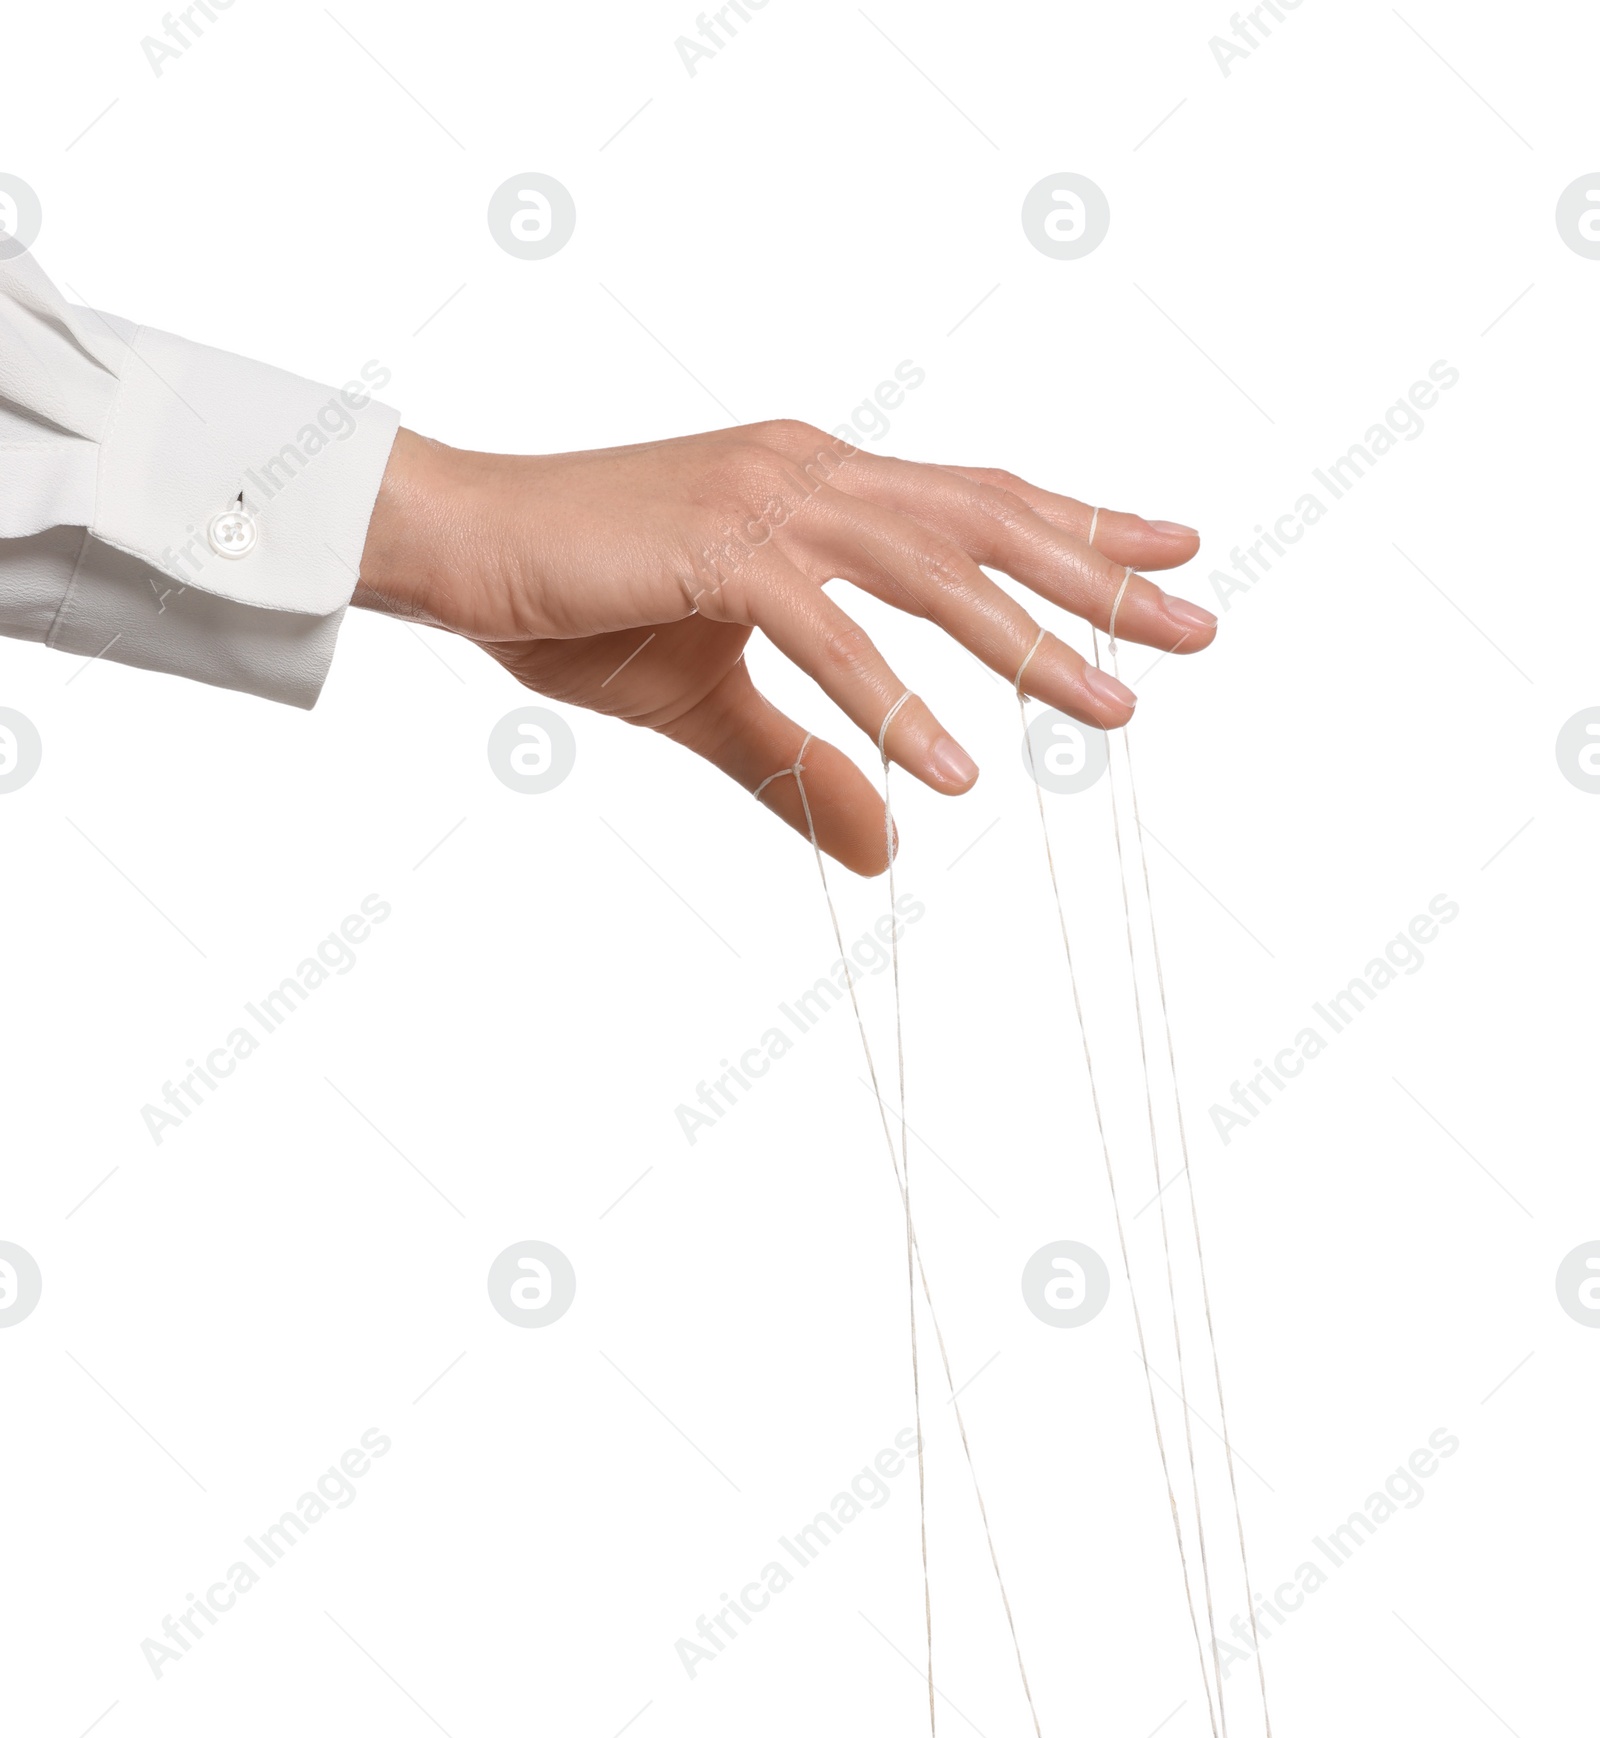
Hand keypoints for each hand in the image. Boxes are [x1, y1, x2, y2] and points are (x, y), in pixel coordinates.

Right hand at [355, 420, 1215, 873]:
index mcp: (818, 488)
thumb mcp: (711, 703)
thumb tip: (893, 850)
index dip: (1083, 528)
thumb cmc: (576, 606)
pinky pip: (827, 634)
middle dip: (1099, 578)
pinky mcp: (715, 547)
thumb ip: (806, 767)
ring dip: (1027, 644)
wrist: (456, 546)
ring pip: (931, 570)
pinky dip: (893, 702)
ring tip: (1109, 714)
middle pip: (988, 523)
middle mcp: (812, 473)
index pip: (977, 503)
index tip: (1173, 557)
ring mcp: (767, 500)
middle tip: (1197, 630)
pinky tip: (952, 771)